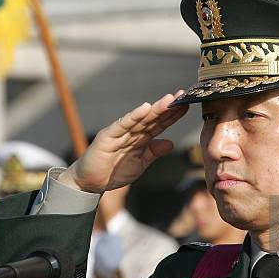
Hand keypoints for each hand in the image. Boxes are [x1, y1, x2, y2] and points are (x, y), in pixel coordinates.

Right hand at [59, 91, 187, 192]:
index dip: (173, 115)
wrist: (91, 182)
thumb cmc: (114, 171)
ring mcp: (120, 133)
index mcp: (141, 138)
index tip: (187, 105)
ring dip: (155, 109)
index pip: (160, 124)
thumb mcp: (140, 163)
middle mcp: (132, 132)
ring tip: (169, 100)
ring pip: (141, 119)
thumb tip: (171, 143)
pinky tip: (145, 108)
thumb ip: (153, 152)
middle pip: (153, 118)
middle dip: (168, 107)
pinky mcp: (108, 137)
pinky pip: (123, 125)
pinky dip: (133, 117)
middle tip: (183, 95)